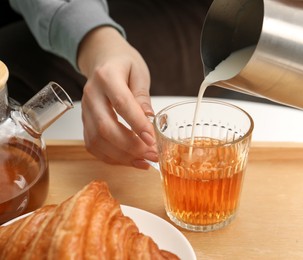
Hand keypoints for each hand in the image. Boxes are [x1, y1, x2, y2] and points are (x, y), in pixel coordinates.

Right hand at [77, 26, 157, 168]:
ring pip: (97, 141)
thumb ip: (142, 96)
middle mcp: (91, 95)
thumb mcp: (139, 72)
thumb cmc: (123, 63)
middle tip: (152, 154)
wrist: (102, 58)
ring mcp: (85, 110)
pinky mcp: (84, 122)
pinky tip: (131, 160)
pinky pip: (93, 145)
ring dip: (122, 156)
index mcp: (107, 77)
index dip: (137, 124)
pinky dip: (112, 157)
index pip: (122, 104)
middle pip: (105, 127)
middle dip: (130, 146)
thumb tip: (150, 119)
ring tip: (145, 160)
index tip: (152, 139)